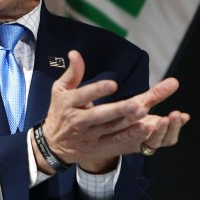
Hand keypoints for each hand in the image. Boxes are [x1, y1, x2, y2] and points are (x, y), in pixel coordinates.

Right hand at [35, 50, 188, 173]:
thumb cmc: (60, 111)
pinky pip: (116, 141)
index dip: (97, 90)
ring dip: (128, 122)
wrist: (53, 144)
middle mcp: (79, 120)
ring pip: (111, 128)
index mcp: (69, 103)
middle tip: (136, 103)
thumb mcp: (60, 90)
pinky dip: (131, 136)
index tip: (113, 84)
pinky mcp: (99, 146)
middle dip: (118, 110)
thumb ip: (72, 73)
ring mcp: (89, 135)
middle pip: (100, 115)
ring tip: (144, 112)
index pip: (83, 96)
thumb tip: (75, 53)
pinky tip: (145, 129)